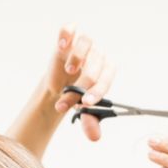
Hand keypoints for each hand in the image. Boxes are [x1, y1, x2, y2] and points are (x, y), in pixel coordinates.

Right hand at [45, 24, 114, 140]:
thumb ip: (89, 122)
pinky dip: (66, 35)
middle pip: (94, 67)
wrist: (60, 82)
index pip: (106, 79)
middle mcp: (98, 55)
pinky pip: (70, 29)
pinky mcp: (69, 36)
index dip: (97, 92)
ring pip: (86, 43)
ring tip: (69, 71)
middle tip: (66, 101)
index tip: (85, 104)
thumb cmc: (77, 94)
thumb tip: (95, 138)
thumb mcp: (83, 110)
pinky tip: (62, 47)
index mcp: (107, 71)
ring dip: (77, 58)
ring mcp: (84, 45)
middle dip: (79, 87)